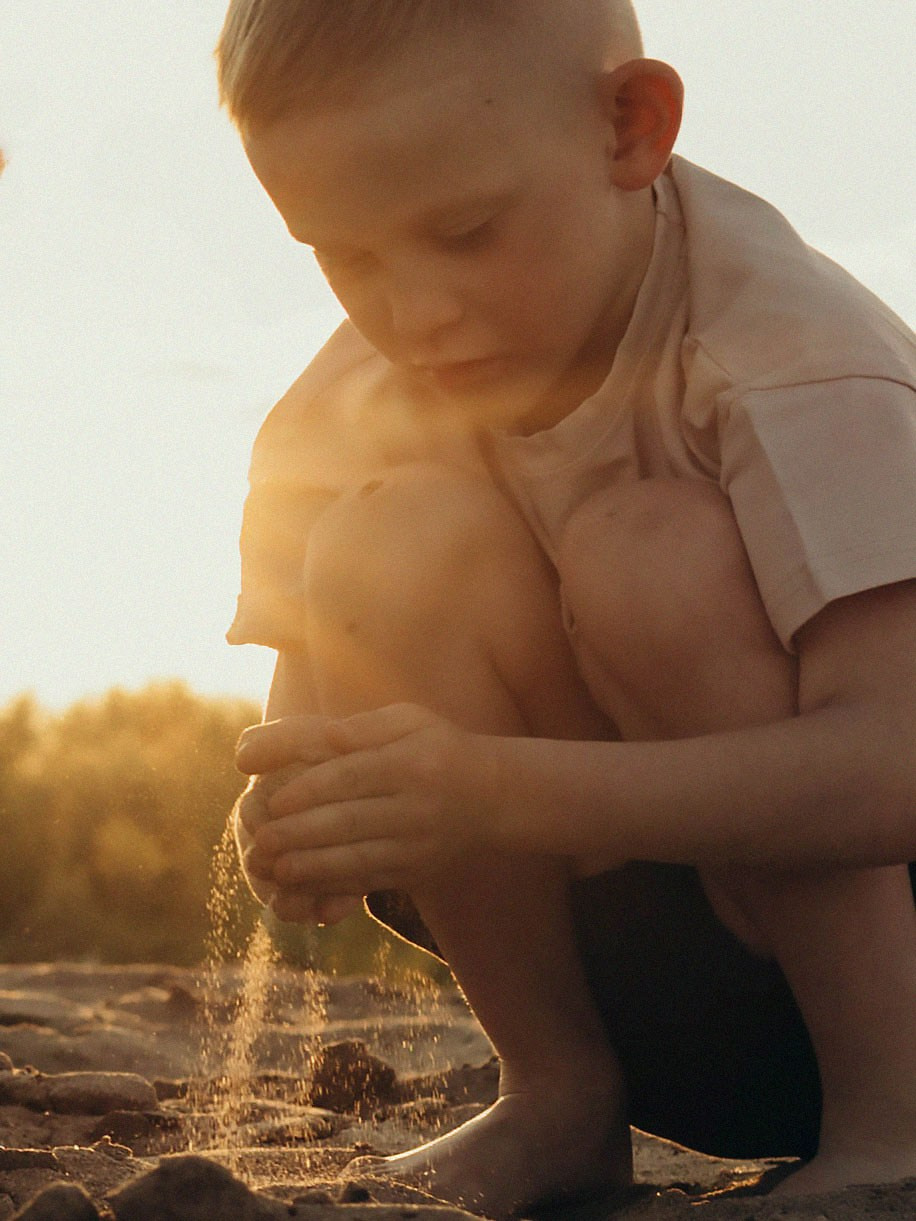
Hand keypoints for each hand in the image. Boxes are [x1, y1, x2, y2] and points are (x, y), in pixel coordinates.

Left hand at [235, 703, 483, 896]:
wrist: (493, 796)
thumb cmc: (440, 748)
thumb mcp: (412, 721)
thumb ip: (368, 726)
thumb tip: (329, 735)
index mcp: (412, 763)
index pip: (353, 777)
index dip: (310, 790)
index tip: (274, 799)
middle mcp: (417, 807)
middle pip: (350, 821)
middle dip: (300, 834)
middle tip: (260, 840)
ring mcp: (417, 843)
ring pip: (357, 858)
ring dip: (311, 867)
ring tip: (273, 868)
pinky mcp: (415, 870)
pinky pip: (369, 880)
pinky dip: (332, 886)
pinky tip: (303, 886)